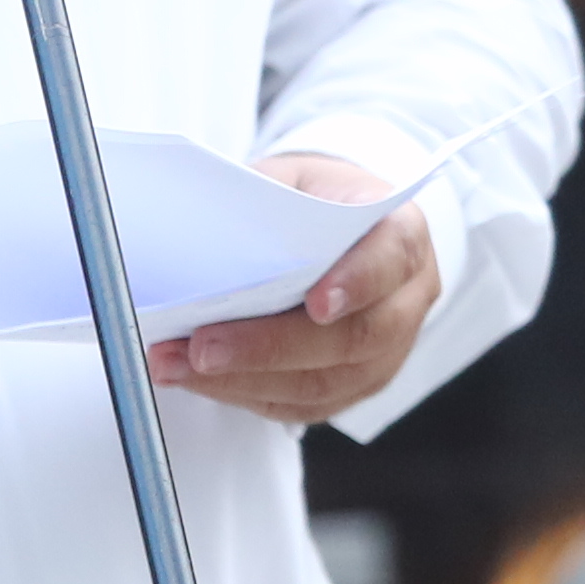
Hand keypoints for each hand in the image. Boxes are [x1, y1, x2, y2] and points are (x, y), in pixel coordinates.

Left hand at [147, 155, 438, 425]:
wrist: (336, 224)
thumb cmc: (314, 200)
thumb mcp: (294, 179)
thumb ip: (266, 206)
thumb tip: (204, 243)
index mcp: (403, 233)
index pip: (392, 257)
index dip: (357, 282)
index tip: (315, 303)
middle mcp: (406, 299)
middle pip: (353, 337)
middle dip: (271, 347)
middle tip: (203, 348)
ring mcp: (387, 351)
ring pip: (324, 382)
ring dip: (243, 379)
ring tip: (178, 365)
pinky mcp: (354, 385)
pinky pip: (303, 405)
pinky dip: (244, 394)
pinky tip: (198, 379)